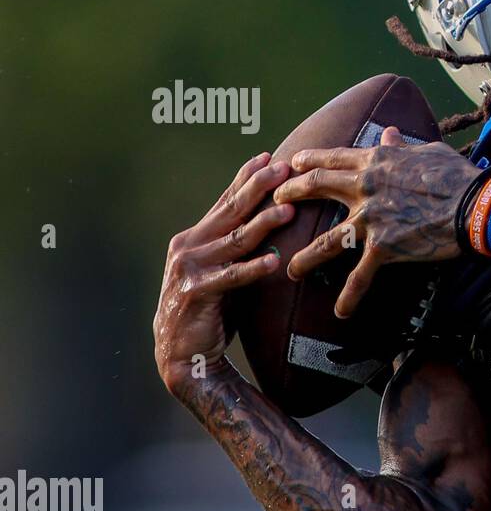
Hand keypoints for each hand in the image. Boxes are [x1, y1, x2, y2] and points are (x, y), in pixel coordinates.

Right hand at [153, 153, 294, 393]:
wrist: (182, 354)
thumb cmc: (209, 309)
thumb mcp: (222, 269)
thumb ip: (236, 246)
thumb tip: (269, 219)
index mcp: (194, 237)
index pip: (225, 201)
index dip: (245, 178)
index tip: (268, 156)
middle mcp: (188, 246)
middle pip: (230, 212)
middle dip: (257, 187)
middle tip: (283, 168)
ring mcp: (189, 268)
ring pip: (234, 240)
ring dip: (263, 223)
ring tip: (288, 209)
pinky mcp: (195, 293)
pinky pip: (231, 277)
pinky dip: (253, 268)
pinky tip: (275, 261)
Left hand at [272, 128, 478, 317]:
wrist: (475, 205)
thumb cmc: (457, 176)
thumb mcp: (427, 152)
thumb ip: (401, 146)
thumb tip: (389, 133)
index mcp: (375, 161)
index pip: (332, 157)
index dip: (308, 160)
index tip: (292, 164)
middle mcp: (365, 187)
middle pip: (316, 187)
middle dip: (289, 194)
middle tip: (274, 203)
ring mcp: (371, 219)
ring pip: (326, 240)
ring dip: (305, 257)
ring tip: (290, 269)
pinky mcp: (383, 247)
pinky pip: (360, 276)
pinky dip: (349, 296)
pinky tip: (340, 312)